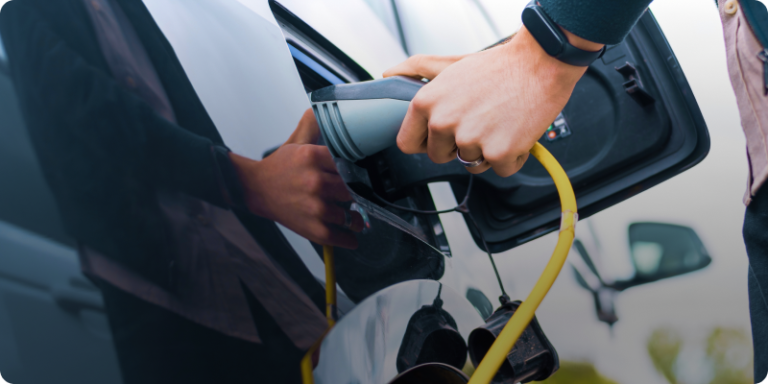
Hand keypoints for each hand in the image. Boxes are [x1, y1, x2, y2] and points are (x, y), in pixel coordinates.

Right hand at [230, 109, 362, 248]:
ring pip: (351, 215)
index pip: (351, 163)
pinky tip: (351, 234)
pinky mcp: (312, 229)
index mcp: (314, 157)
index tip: (365, 176)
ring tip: (355, 217)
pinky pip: (341, 237)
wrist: (256, 190)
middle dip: (358, 195)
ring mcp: (315, 207)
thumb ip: (314, 124)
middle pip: (353, 189)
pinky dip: (349, 238)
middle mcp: (315, 182)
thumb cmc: (281, 167)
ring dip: (356, 219)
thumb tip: (324, 106)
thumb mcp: (298, 142)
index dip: (359, 171)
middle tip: (359, 197)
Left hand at [386, 27, 602, 176]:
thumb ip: (417, 70)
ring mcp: (470, 140)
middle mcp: (444, 123)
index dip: (426, 141)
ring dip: (487, 151)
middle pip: (441, 157)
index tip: (440, 137)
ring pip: (472, 164)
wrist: (539, 64)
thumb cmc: (498, 67)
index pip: (408, 143)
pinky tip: (515, 132)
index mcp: (426, 103)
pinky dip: (511, 157)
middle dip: (459, 146)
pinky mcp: (498, 153)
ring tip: (499, 123)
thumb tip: (389, 74)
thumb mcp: (450, 65)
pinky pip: (500, 170)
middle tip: (479, 121)